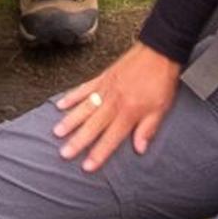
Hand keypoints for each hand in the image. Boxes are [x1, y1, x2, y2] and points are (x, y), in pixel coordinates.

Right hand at [50, 44, 179, 172]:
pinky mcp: (103, 77)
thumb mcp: (161, 109)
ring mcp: (106, 89)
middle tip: (64, 153)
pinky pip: (84, 88)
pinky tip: (61, 104)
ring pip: (84, 108)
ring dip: (70, 121)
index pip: (111, 138)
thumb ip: (148, 129)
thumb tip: (139, 149)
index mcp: (129, 113)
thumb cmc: (161, 81)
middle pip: (93, 126)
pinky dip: (72, 96)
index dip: (98, 153)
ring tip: (57, 132)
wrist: (158, 53)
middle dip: (78, 141)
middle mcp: (114, 102)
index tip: (87, 166)